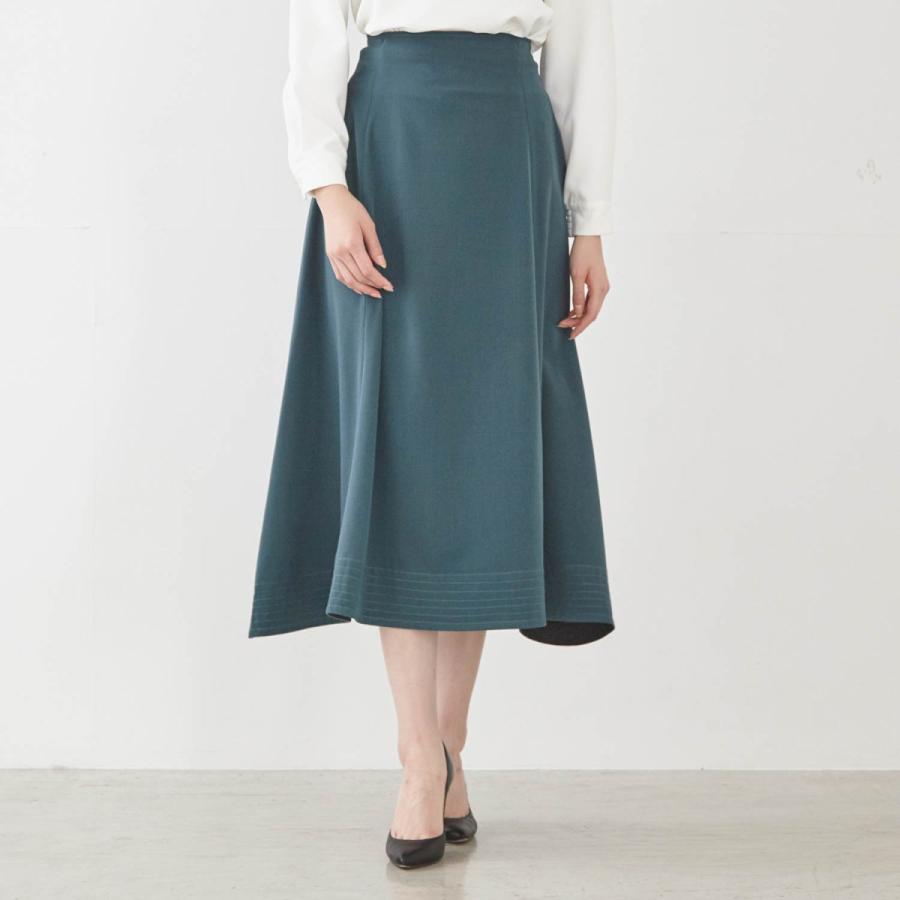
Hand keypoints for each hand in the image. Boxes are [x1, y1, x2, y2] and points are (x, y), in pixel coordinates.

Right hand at [312, 184, 393, 298]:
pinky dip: (350, 284)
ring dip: (361, 289)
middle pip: (358, 277)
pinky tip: (359, 287)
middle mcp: (340, 252)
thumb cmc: (353, 210)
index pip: (367, 270)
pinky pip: (339, 275)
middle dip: (372, 286)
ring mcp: (333, 255)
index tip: (389, 286)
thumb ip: (376, 247)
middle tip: (384, 290)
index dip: (379, 280)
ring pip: (348, 280)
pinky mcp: (330, 255)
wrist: (333, 202)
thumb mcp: (369, 225)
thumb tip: (382, 266)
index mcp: (352, 243)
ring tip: (373, 293)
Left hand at [558, 236, 609, 338]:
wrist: (589, 238)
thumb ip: (577, 295)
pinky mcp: (597, 283)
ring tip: (565, 321)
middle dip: (578, 323)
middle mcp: (603, 290)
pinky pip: (591, 301)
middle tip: (563, 328)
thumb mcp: (576, 275)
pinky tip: (572, 312)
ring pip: (591, 308)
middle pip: (592, 313)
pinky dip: (581, 308)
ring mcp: (601, 287)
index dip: (581, 326)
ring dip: (579, 316)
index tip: (571, 335)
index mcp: (599, 289)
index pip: (591, 315)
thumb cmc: (581, 253)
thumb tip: (578, 313)